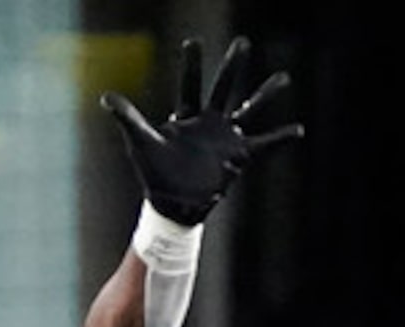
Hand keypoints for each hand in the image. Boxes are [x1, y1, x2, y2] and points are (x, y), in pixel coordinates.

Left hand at [102, 37, 301, 226]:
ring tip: (284, 77)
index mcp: (186, 117)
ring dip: (265, 94)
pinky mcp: (239, 158)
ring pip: (249, 110)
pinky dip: (281, 138)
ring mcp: (226, 139)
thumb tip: (106, 97)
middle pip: (224, 88)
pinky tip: (298, 128)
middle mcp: (209, 123)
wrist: (171, 207)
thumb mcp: (141, 143)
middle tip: (243, 42)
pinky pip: (265, 145)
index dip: (192, 64)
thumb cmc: (154, 176)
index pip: (190, 84)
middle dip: (233, 66)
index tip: (193, 41)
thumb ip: (129, 118)